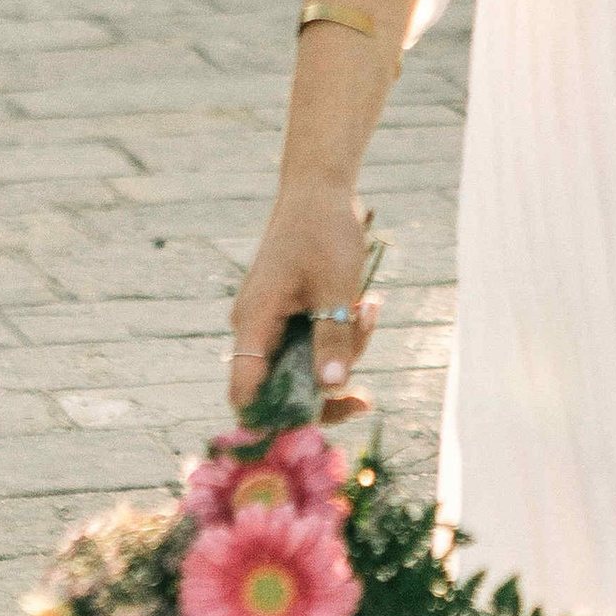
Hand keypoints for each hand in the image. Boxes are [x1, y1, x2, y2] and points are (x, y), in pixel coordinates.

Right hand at [227, 179, 377, 418]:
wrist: (320, 189)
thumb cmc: (323, 231)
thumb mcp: (336, 287)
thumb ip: (333, 338)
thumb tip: (332, 386)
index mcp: (252, 323)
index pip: (245, 394)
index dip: (274, 420)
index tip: (319, 426)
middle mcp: (254, 329)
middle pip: (283, 389)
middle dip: (327, 387)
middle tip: (365, 395)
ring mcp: (272, 323)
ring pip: (306, 366)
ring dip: (344, 351)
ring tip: (370, 310)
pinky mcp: (291, 315)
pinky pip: (315, 343)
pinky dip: (342, 335)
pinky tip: (367, 306)